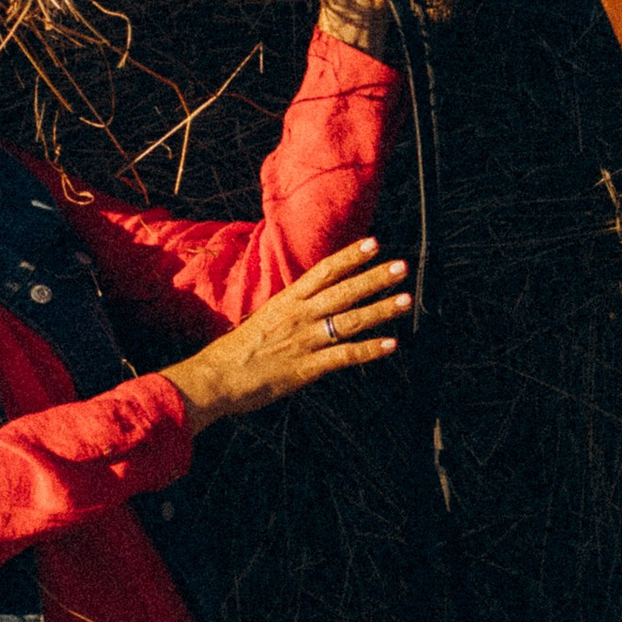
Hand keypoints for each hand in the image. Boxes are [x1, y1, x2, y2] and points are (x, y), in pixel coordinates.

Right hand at [163, 239, 407, 429]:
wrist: (216, 378)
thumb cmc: (239, 351)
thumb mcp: (266, 319)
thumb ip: (293, 310)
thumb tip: (313, 302)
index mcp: (288, 300)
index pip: (324, 271)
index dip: (351, 256)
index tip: (374, 243)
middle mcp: (299, 315)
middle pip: (343, 291)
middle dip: (374, 277)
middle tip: (402, 266)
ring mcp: (304, 340)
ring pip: (349, 320)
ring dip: (380, 309)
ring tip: (406, 299)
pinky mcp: (307, 367)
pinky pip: (344, 355)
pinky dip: (369, 350)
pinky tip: (391, 344)